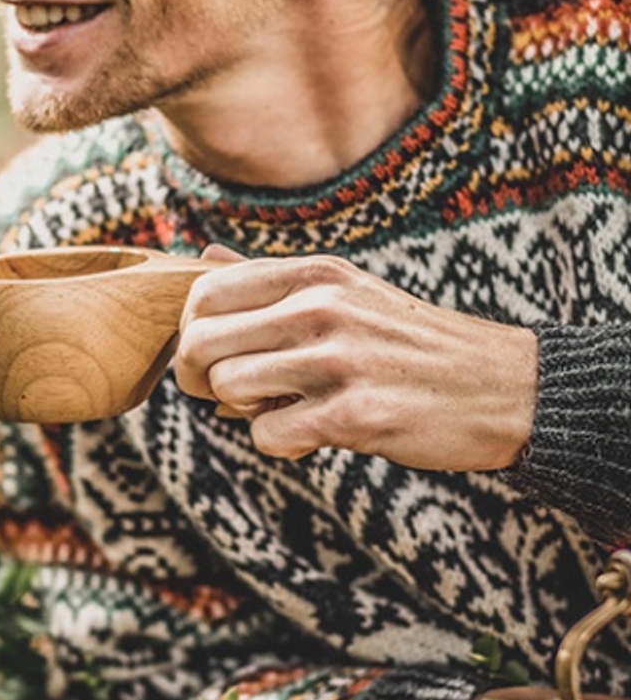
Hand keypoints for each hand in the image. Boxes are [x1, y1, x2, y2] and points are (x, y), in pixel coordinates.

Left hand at [168, 246, 537, 469]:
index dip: (193, 332)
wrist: (508, 389)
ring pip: (227, 389)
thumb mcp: (349, 290)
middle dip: (201, 378)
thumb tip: (204, 256)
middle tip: (234, 393)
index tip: (215, 355)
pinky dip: (282, 443)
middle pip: (200, 345)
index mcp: (317, 275)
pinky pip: (267, 435)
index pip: (203, 294)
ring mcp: (340, 361)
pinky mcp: (356, 415)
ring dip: (246, 411)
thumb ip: (273, 280)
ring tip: (289, 406)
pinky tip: (317, 432)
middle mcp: (323, 309)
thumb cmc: (413, 344)